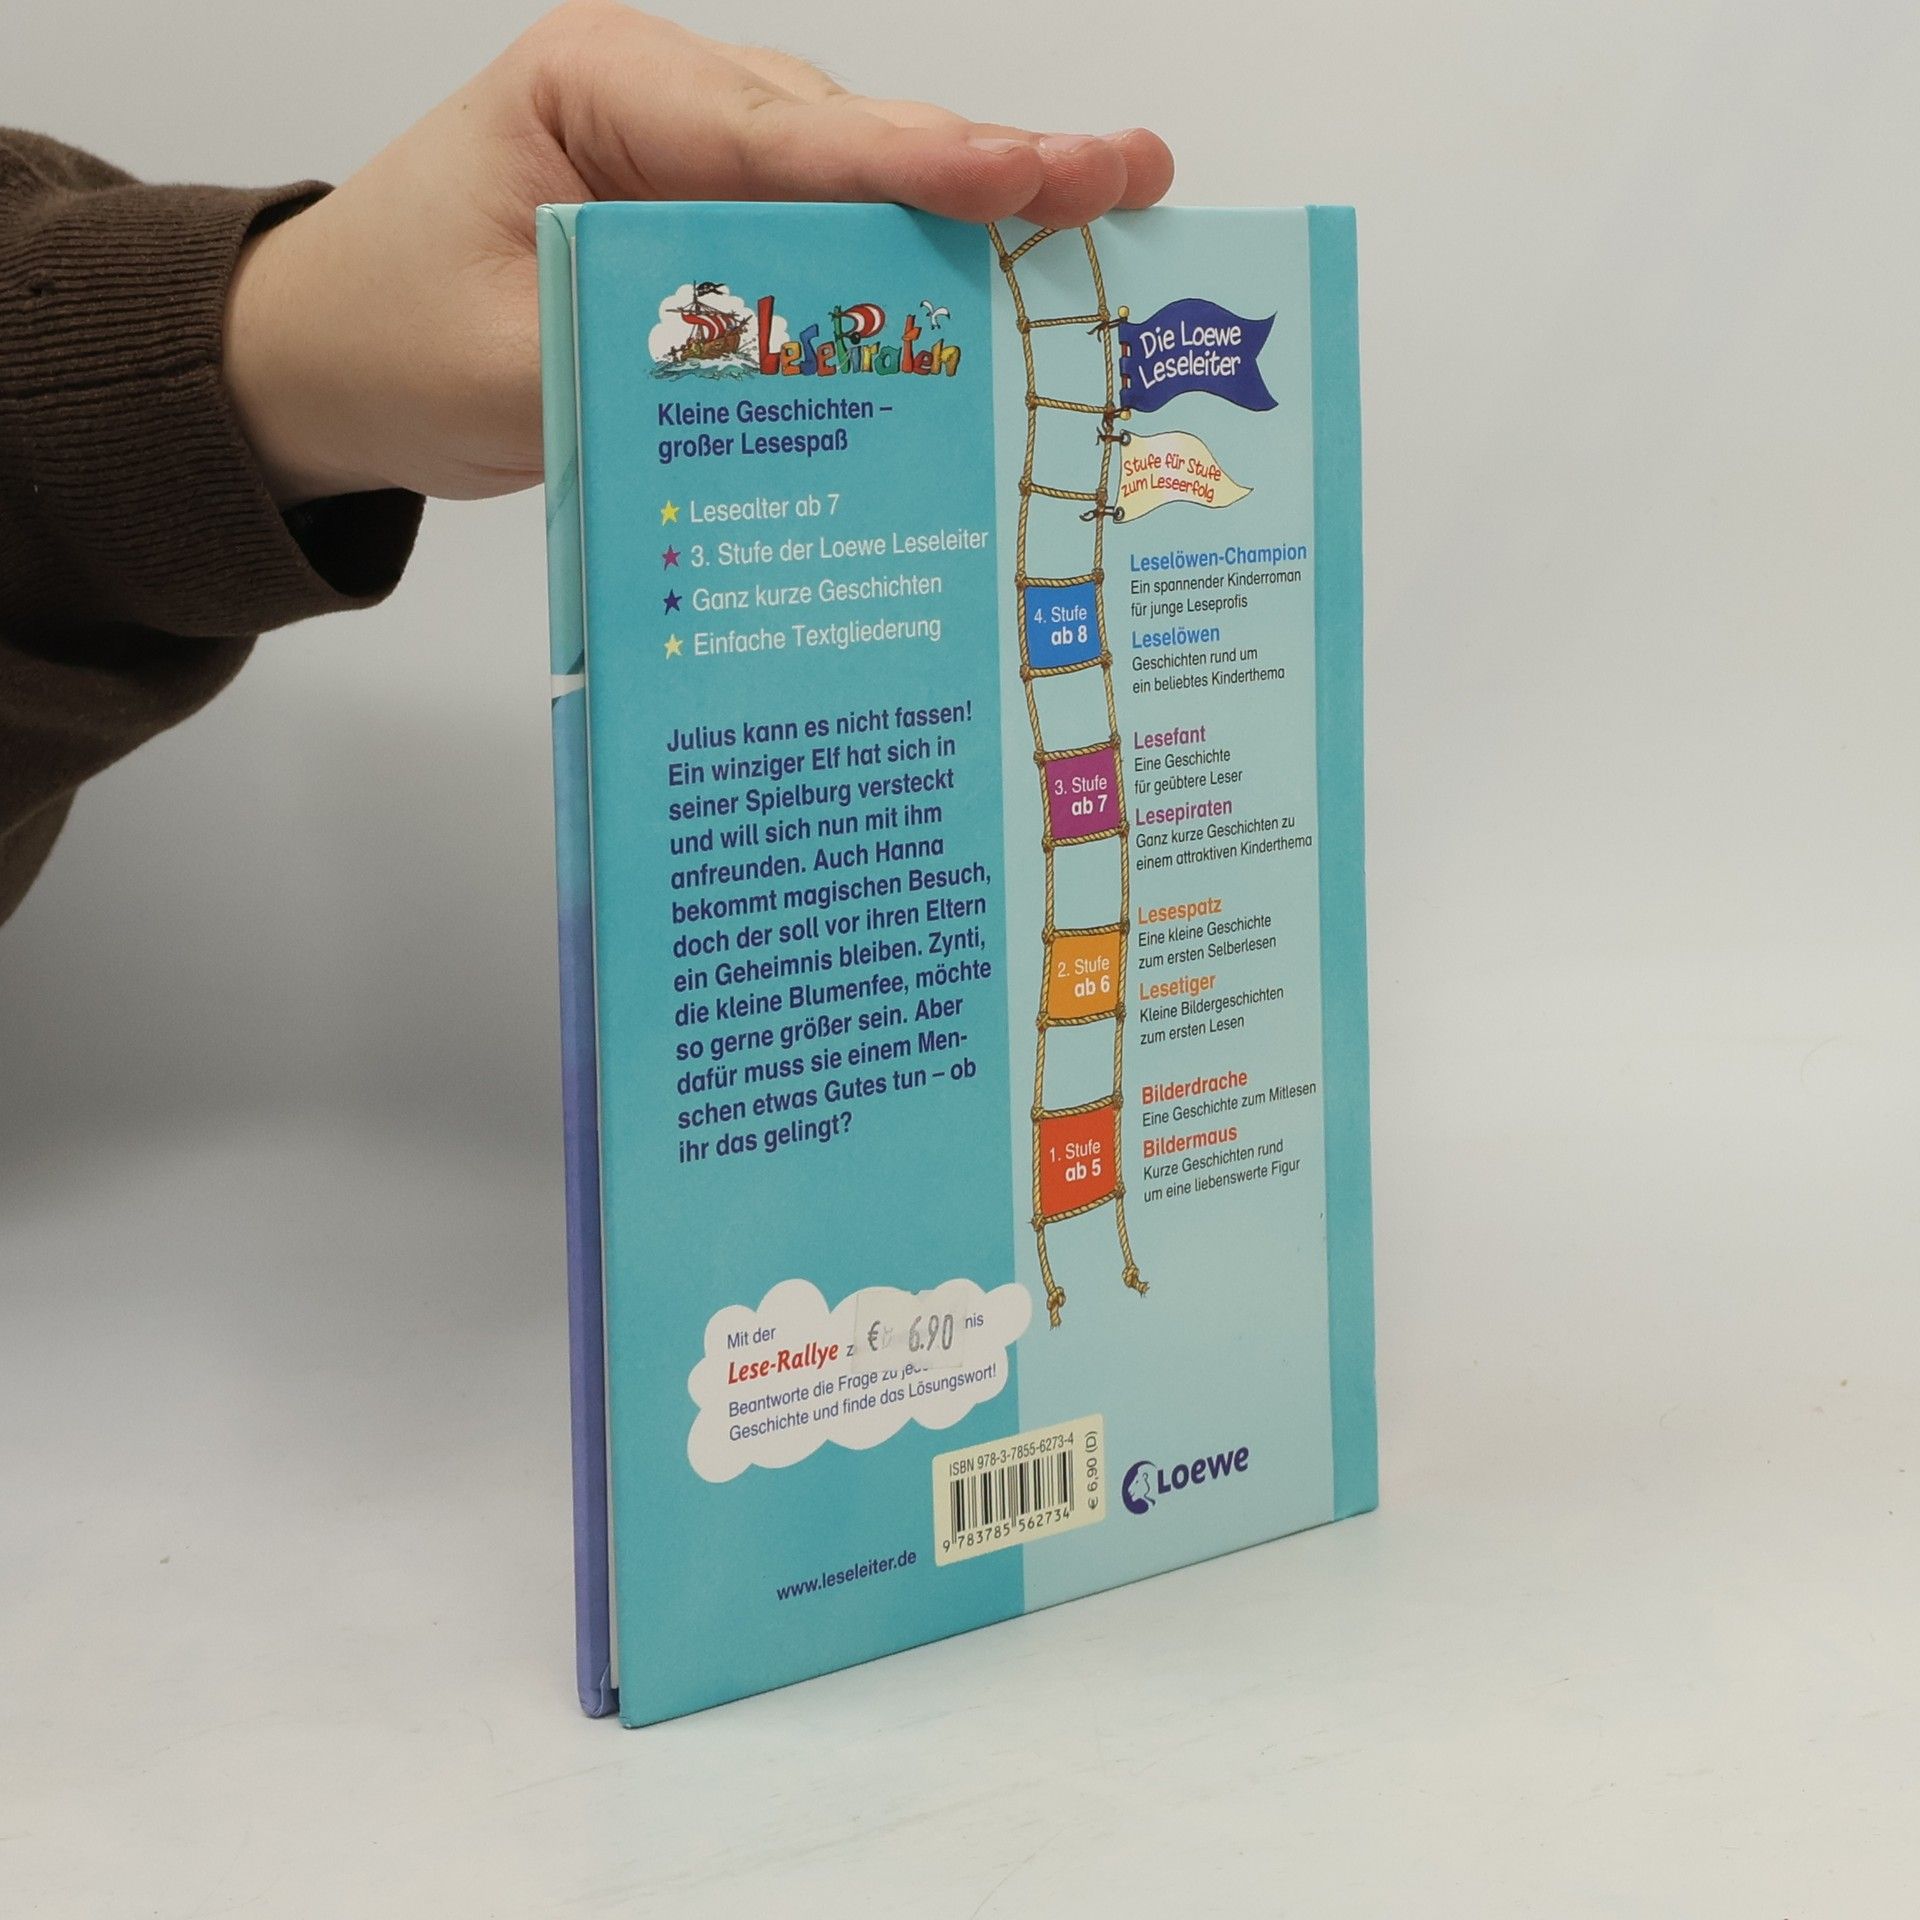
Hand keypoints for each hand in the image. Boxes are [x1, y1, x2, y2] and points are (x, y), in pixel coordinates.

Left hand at [223, 1, 1174, 504]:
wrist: (322, 359)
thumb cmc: (384, 336)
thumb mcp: (507, 367)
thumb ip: (651, 365)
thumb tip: (807, 386)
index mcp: (602, 90)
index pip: (783, 133)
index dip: (919, 164)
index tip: (1035, 176)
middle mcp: (666, 108)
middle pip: (850, 144)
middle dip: (991, 172)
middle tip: (1126, 179)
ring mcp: (696, 168)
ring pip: (857, 194)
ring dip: (967, 230)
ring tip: (1098, 233)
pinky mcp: (713, 235)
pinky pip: (828, 251)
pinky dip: (906, 283)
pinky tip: (1001, 299)